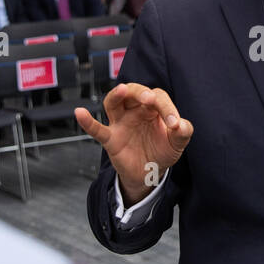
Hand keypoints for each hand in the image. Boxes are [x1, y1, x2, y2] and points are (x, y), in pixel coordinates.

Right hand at [74, 83, 192, 204]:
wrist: (150, 174)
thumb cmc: (162, 151)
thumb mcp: (177, 142)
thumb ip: (183, 132)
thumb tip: (180, 125)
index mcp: (153, 108)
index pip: (158, 98)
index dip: (167, 108)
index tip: (175, 125)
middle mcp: (135, 111)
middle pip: (133, 91)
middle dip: (141, 92)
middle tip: (150, 99)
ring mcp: (121, 123)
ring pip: (113, 103)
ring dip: (117, 95)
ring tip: (122, 90)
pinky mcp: (111, 139)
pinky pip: (97, 129)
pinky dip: (88, 122)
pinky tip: (80, 113)